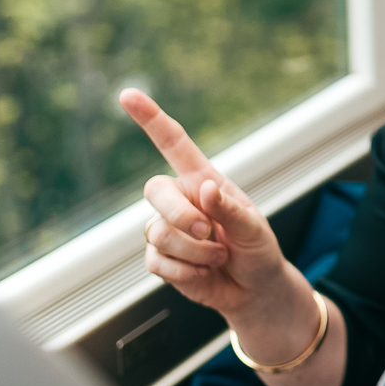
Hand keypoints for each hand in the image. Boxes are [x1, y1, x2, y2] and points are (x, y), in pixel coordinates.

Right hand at [119, 88, 292, 324]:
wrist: (254, 290)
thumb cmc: (257, 250)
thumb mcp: (254, 229)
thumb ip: (230, 210)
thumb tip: (205, 189)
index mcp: (204, 181)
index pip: (173, 144)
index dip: (151, 119)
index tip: (127, 96)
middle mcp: (181, 200)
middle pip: (155, 190)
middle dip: (181, 215)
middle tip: (210, 233)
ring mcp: (167, 230)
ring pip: (158, 232)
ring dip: (195, 251)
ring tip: (218, 256)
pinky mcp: (160, 258)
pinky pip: (156, 261)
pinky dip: (184, 271)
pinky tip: (203, 272)